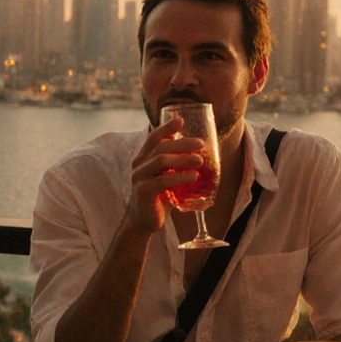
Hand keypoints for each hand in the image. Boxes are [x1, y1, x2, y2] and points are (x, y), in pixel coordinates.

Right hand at [125, 116, 204, 234]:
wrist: (145, 220)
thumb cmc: (159, 196)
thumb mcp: (166, 176)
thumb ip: (175, 164)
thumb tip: (198, 151)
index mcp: (143, 157)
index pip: (153, 137)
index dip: (167, 128)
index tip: (181, 121)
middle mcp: (139, 164)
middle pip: (161, 147)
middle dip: (183, 144)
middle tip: (201, 144)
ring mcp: (139, 178)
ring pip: (161, 160)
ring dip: (183, 159)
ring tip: (200, 162)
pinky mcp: (143, 192)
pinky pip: (162, 181)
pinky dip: (179, 177)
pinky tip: (193, 177)